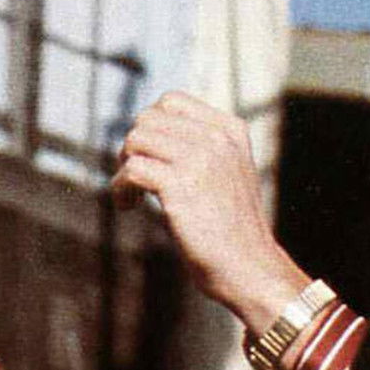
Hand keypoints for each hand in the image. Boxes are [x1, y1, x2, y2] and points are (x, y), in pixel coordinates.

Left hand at [111, 91, 309, 332]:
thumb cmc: (232, 229)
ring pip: (135, 140)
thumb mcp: (226, 174)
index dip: (150, 127)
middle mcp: (217, 138)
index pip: (171, 102)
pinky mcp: (180, 185)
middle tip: (135, 180)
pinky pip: (131, 170)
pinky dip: (120, 189)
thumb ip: (199, 148)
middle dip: (133, 148)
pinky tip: (128, 207)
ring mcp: (200, 159)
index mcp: (230, 130)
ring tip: (132, 196)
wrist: (249, 267)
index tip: (149, 157)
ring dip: (123, 169)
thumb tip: (143, 132)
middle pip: (147, 120)